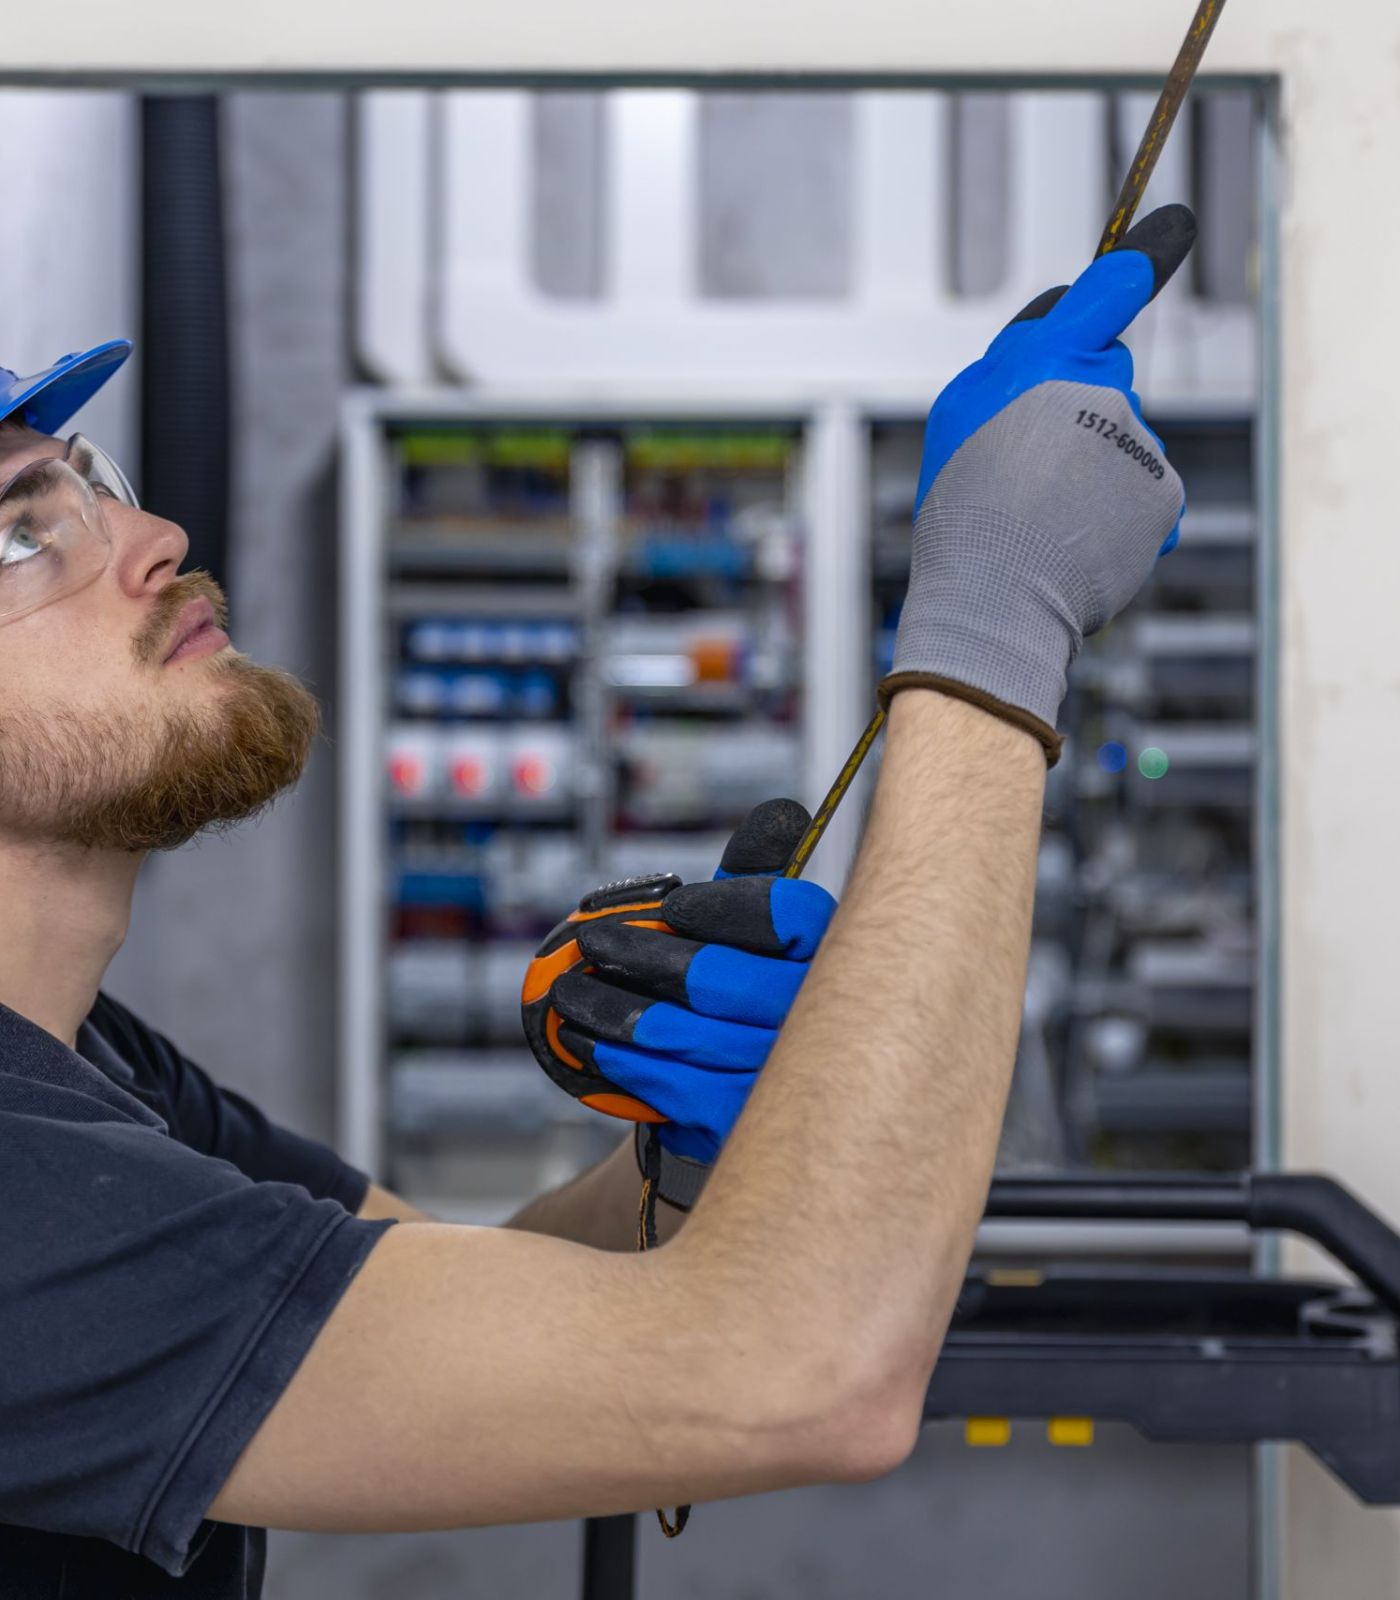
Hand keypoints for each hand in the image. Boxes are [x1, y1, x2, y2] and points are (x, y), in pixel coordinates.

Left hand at [541, 800, 836, 1200]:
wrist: (741, 1105)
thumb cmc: (745, 999)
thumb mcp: (754, 933)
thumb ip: (759, 876)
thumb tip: (780, 813)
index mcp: (834, 955)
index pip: (791, 918)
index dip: (725, 909)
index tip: (673, 907)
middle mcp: (825, 1020)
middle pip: (725, 979)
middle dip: (646, 957)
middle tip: (593, 942)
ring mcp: (787, 1080)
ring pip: (688, 1035)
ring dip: (615, 1012)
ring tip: (570, 994)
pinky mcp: (748, 1125)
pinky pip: (675, 1087)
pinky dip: (623, 1061)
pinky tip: (587, 1043)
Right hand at [883, 203, 1197, 762]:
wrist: (997, 599)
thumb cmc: (965, 509)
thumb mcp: (958, 415)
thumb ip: (1011, 365)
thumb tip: (1057, 343)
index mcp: (1049, 360)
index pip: (1107, 290)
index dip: (1138, 260)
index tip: (1174, 230)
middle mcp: (1106, 392)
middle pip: (1106, 375)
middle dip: (1078, 401)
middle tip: (1027, 461)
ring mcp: (1142, 447)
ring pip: (1124, 438)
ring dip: (1094, 467)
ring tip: (1044, 516)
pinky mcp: (1165, 498)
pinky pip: (1144, 490)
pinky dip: (1118, 511)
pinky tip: (1078, 537)